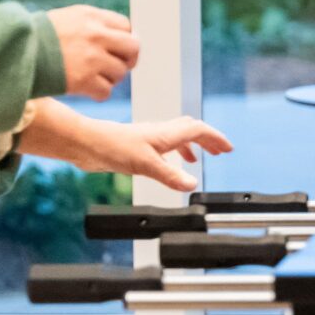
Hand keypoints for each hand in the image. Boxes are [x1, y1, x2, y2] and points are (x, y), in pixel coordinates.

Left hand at [19, 102, 232, 193]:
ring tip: (196, 159)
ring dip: (190, 146)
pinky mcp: (137, 146)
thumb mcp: (146, 165)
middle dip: (207, 140)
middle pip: (190, 130)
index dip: (215, 138)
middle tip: (219, 151)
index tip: (228, 148)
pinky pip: (162, 146)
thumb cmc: (112, 147)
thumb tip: (192, 184)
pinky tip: (166, 165)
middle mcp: (159, 133)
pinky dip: (172, 153)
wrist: (86, 144)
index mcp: (165, 134)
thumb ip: (170, 175)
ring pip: (175, 137)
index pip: (198, 130)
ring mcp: (148, 138)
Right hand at [47, 6, 138, 100]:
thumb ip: (94, 24)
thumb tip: (125, 36)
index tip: (116, 47)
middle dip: (127, 58)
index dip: (123, 38)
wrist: (14, 52)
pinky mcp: (84, 81)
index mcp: (91, 17)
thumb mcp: (67, 18)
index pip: (126, 26)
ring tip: (91, 75)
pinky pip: (106, 91)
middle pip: (133, 48)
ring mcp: (92, 59)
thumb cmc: (39, 37)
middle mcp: (95, 35)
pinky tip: (85, 88)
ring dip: (110, 77)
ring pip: (120, 72)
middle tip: (115, 65)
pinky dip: (98, 92)